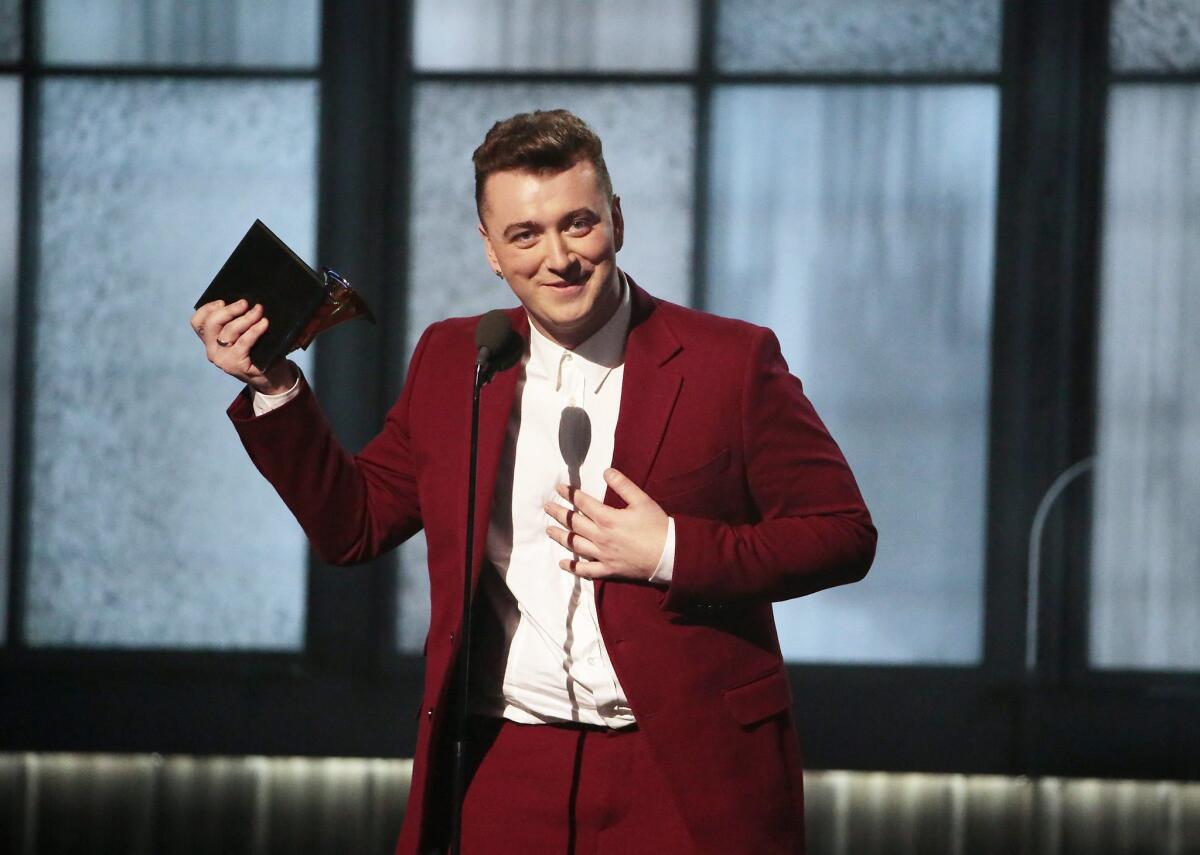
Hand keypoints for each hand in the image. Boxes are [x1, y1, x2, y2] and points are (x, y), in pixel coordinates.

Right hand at [190, 299, 295, 393]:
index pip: (197, 323)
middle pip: (211, 324)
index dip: (207, 309)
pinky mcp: (235, 365)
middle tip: (245, 303)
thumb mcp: (243, 335)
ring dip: (245, 318)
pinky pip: (244, 342)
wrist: (271, 377)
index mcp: (210, 341)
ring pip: (228, 331)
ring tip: (259, 311)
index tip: (222, 301)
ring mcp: (222, 359)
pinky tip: (264, 323)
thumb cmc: (259, 352)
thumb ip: (237, 321)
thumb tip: (244, 301)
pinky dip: (254, 330)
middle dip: (229, 310)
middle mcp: (212, 350)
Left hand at [544, 467, 667, 580]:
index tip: (559, 487)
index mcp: (607, 518)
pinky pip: (586, 570)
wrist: (669, 555)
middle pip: (573, 523)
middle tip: (547, 506)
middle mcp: (600, 537)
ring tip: (549, 530)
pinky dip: (573, 568)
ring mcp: (602, 554)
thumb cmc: (657, 526)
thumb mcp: (642, 500)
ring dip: (560, 536)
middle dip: (559, 513)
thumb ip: (623, 485)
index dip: (570, 494)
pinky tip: (563, 563)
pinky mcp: (608, 569)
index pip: (582, 503)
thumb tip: (606, 472)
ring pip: (575, 545)